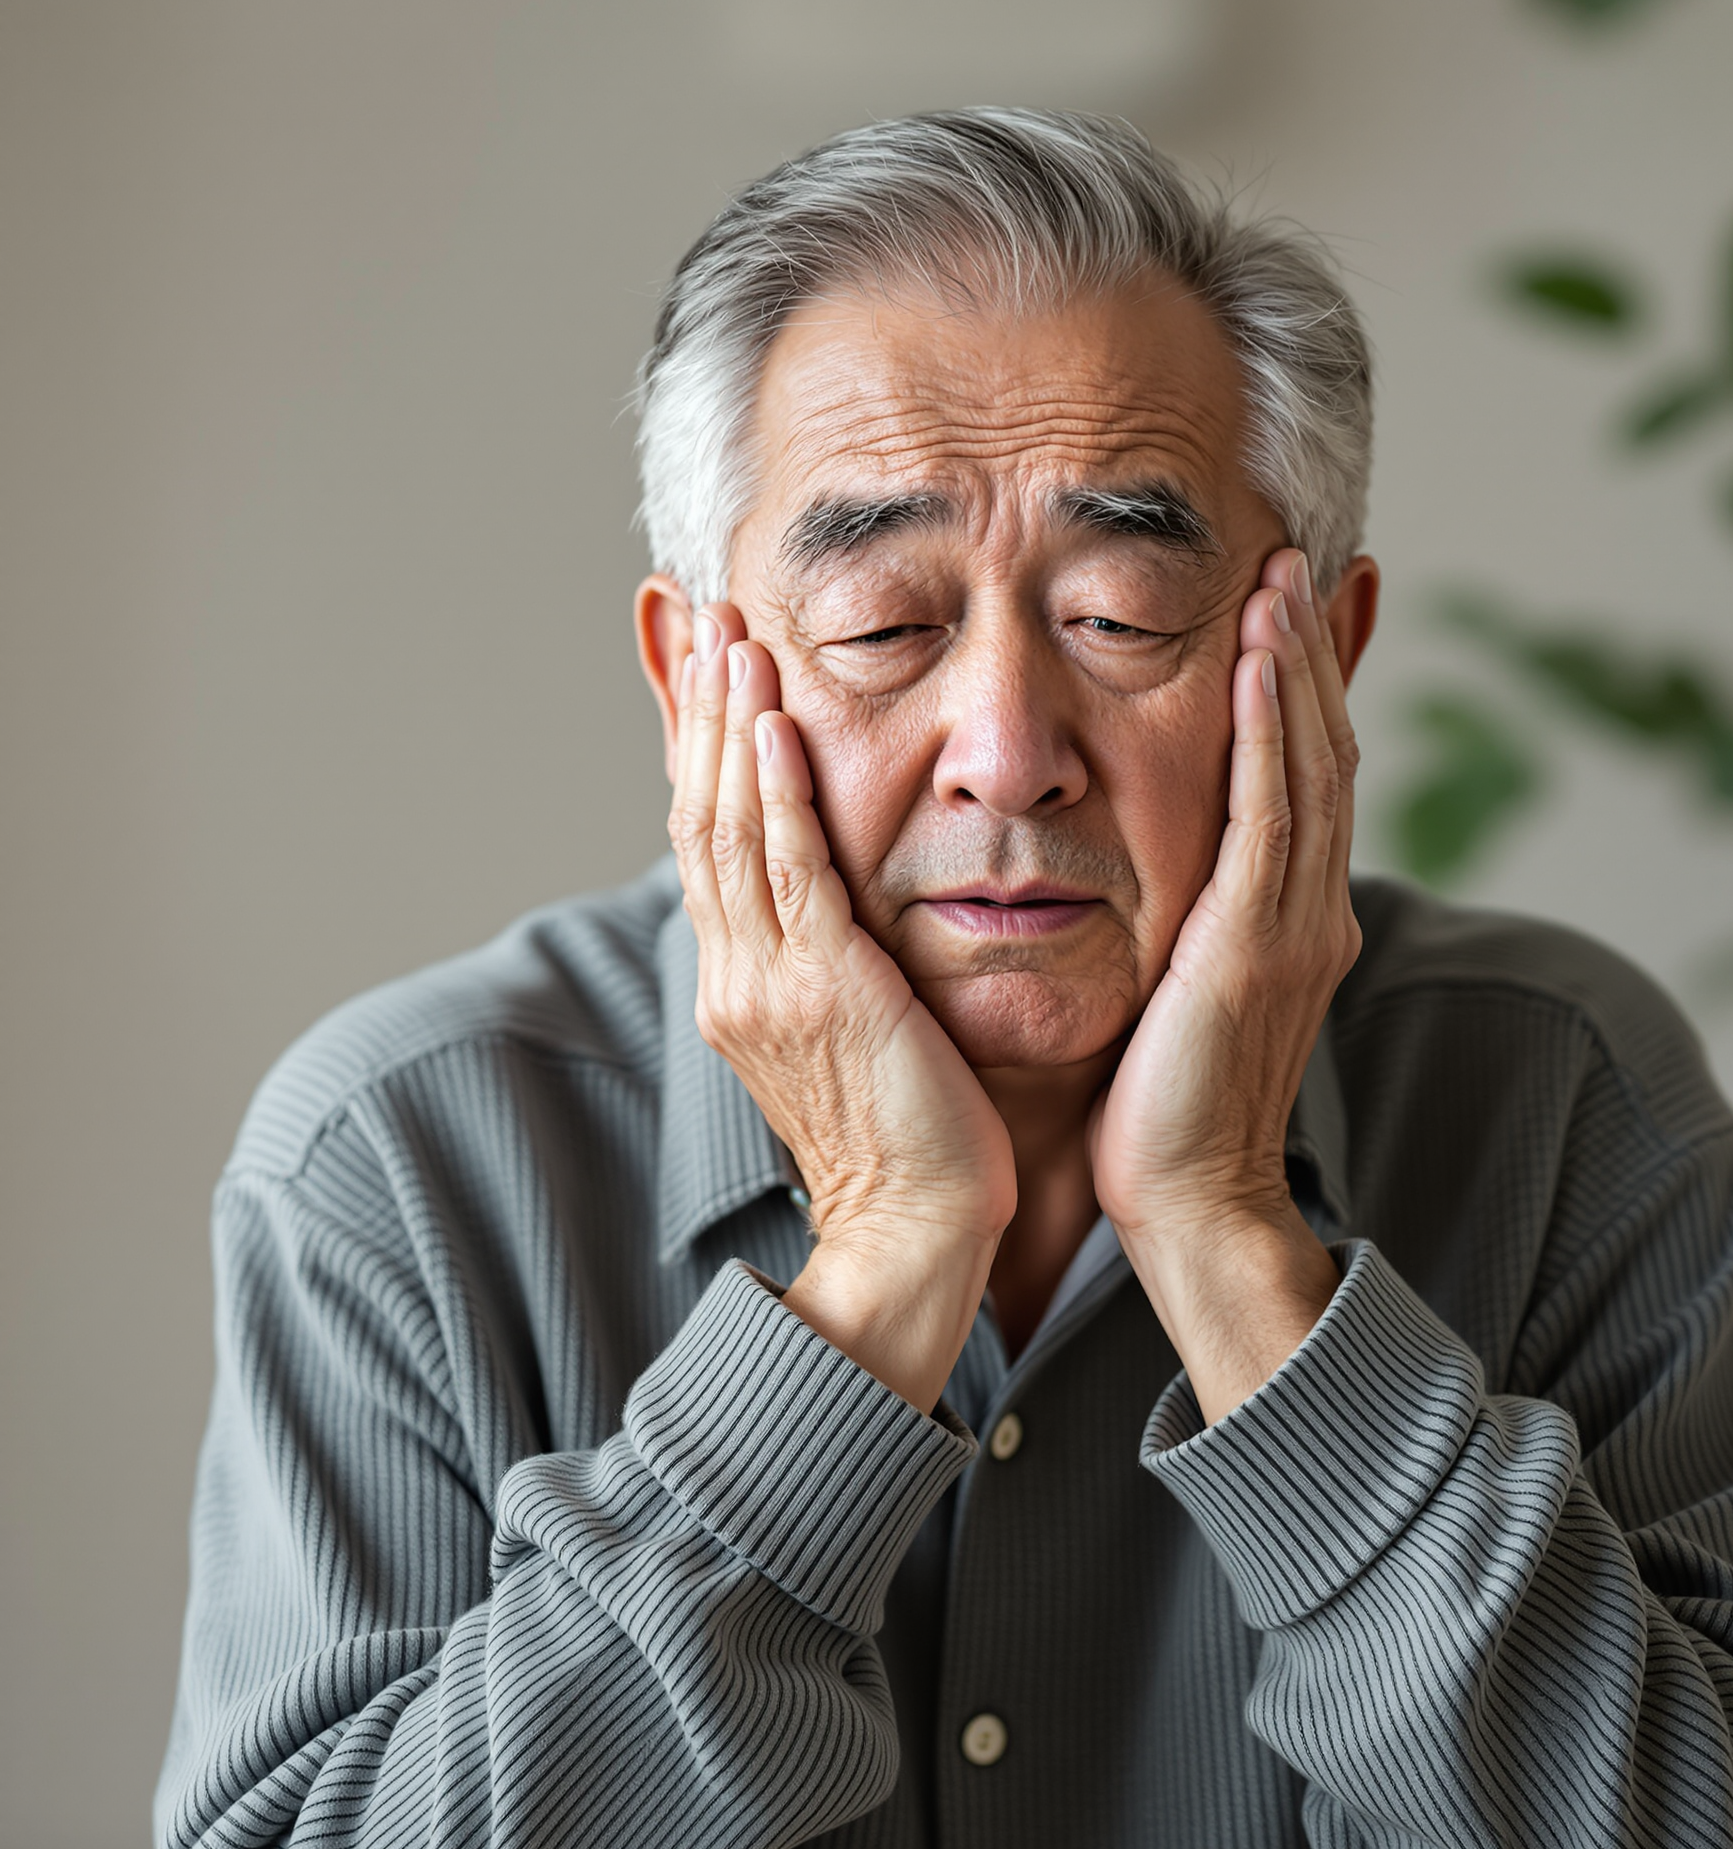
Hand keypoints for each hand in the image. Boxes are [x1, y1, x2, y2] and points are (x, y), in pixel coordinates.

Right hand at [670, 605, 1015, 1412]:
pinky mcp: (820, 992)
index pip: (711, 837)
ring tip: (733, 636)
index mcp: (745, 980)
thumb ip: (836, 954)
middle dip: (702, 709)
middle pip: (702, 814)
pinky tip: (774, 725)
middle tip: (704, 612)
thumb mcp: (855, 1030)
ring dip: (730, 725)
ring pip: (731, 828)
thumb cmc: (909, 1136)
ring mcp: (767, 983)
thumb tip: (845, 899)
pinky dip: (774, 794)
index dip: (704, 744)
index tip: (709, 660)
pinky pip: (788, 874)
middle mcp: (739, 973)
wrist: (914, 1235)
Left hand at [1090, 548, 1361, 1420]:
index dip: (1303, 688)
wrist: (1190, 1205)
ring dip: (1297, 665)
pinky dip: (1271, 730)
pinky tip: (1258, 661)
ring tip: (1284, 577)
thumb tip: (1172, 878)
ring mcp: (1295, 923)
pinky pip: (1270, 814)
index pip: (1303, 776)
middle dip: (1312, 653)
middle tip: (1301, 559)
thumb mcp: (1186, 993)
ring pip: (1307, 765)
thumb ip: (1195, 922)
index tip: (1292, 607)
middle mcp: (1310, 907)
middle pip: (1319, 751)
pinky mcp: (1258, 944)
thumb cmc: (1166, 1111)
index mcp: (1291, 916)